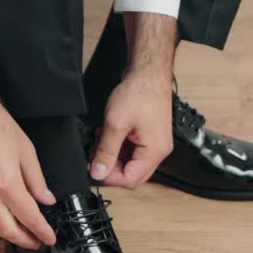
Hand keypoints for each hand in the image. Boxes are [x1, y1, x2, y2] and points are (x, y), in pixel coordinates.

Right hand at [0, 60, 56, 248]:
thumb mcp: (26, 150)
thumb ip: (37, 179)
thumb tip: (45, 199)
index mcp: (6, 184)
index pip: (29, 218)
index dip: (42, 232)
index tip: (49, 238)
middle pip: (7, 230)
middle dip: (24, 240)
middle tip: (36, 242)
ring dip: (7, 233)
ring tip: (21, 232)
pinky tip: (1, 216)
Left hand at [90, 12, 176, 188]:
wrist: (148, 73)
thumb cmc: (139, 92)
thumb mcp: (115, 123)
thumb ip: (106, 151)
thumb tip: (98, 172)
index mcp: (155, 151)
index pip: (130, 179)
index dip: (109, 177)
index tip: (94, 168)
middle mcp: (158, 151)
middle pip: (131, 174)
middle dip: (110, 167)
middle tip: (95, 155)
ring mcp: (154, 144)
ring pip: (129, 163)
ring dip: (111, 156)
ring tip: (100, 141)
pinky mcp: (147, 137)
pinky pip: (130, 152)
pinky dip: (116, 147)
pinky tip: (107, 136)